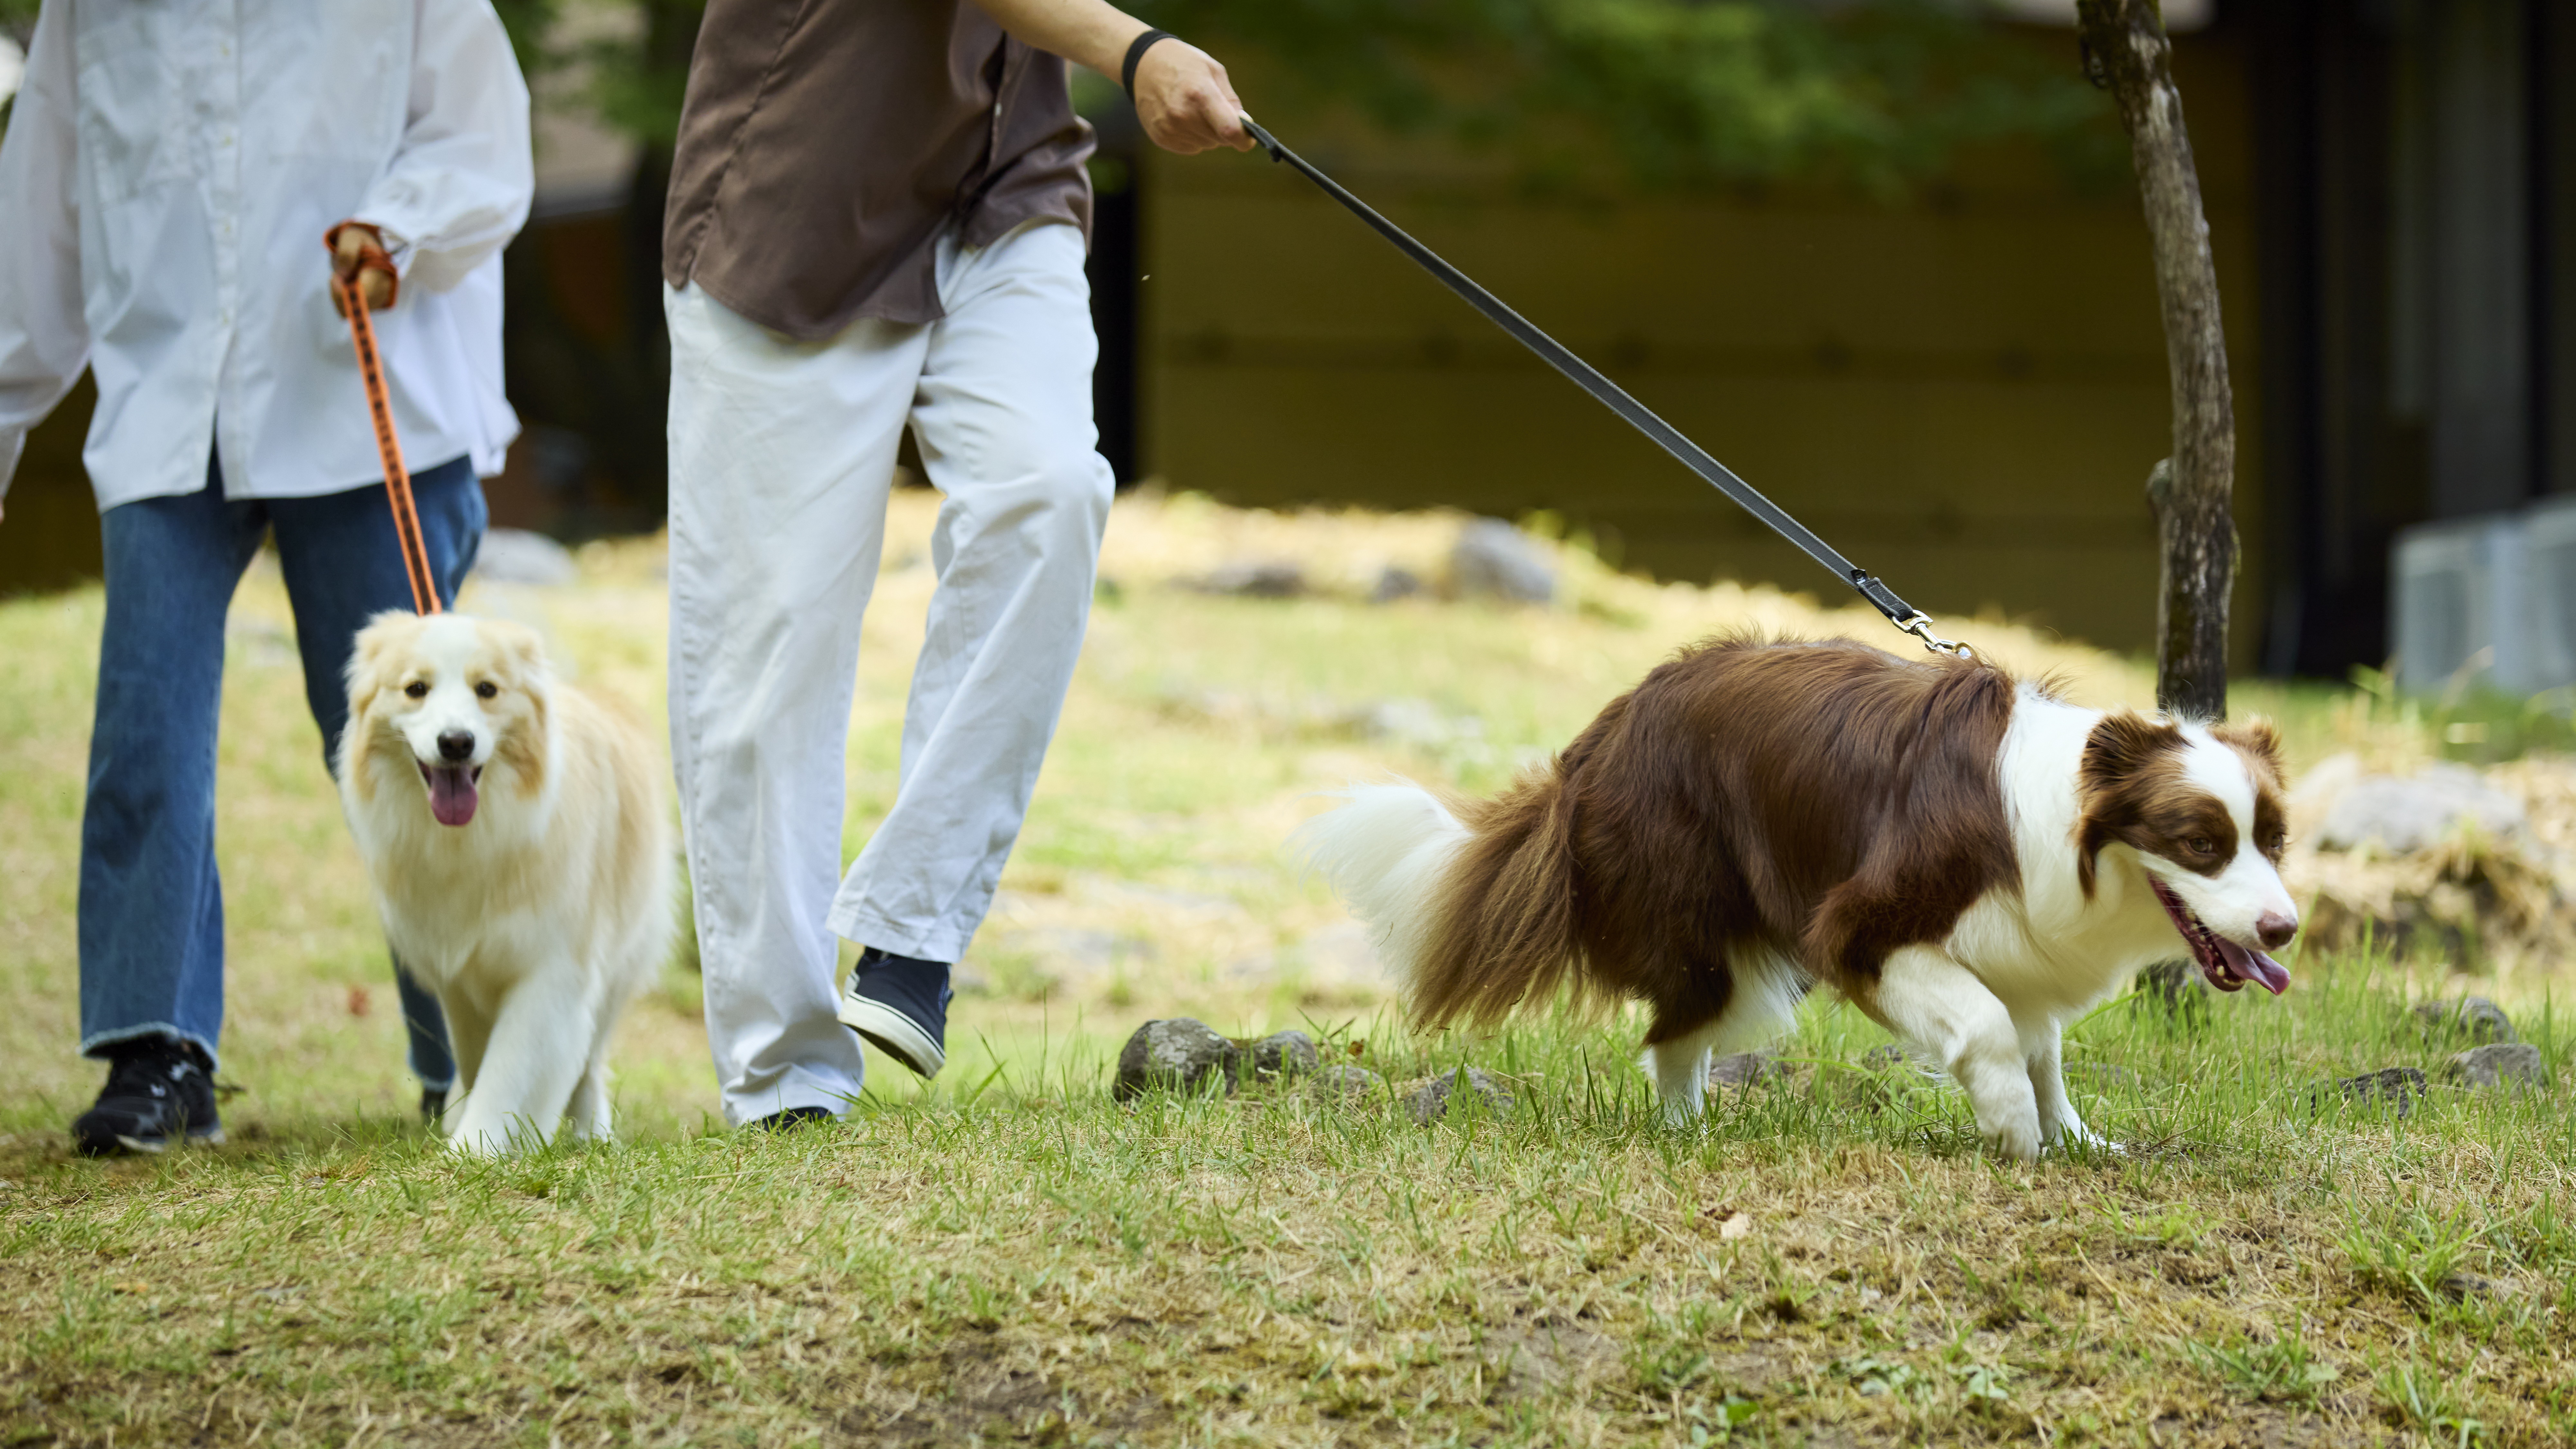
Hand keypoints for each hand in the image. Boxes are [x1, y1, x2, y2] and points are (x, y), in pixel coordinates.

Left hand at [329, 223, 396, 315]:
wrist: (364, 246)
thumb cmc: (357, 241)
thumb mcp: (350, 239)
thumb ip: (347, 252)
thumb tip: (344, 274)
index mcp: (382, 271)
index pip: (366, 293)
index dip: (346, 291)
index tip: (334, 278)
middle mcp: (385, 288)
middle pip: (362, 306)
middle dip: (342, 295)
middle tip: (335, 277)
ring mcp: (380, 297)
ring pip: (356, 311)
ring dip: (341, 298)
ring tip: (338, 279)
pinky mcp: (373, 303)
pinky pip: (354, 311)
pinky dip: (343, 302)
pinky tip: (342, 287)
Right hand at [1130, 39, 1250, 154]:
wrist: (1144, 65)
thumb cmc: (1184, 64)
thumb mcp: (1213, 71)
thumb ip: (1231, 101)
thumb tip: (1244, 126)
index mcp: (1200, 93)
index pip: (1230, 130)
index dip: (1244, 138)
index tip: (1248, 137)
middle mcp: (1183, 114)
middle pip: (1220, 139)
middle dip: (1224, 129)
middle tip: (1212, 108)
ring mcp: (1170, 128)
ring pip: (1207, 144)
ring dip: (1208, 132)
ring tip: (1193, 109)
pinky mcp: (1161, 138)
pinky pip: (1191, 147)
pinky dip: (1193, 136)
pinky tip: (1182, 117)